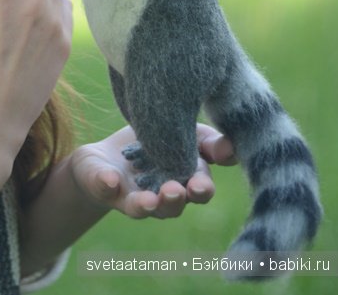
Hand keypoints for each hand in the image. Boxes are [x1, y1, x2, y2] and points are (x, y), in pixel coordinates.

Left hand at [70, 125, 235, 219]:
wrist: (108, 155)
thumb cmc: (153, 141)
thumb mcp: (182, 131)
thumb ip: (206, 139)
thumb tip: (231, 147)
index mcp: (184, 178)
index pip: (200, 187)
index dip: (202, 187)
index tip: (201, 184)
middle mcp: (161, 195)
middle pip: (175, 204)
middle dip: (177, 199)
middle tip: (179, 189)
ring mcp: (133, 195)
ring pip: (144, 207)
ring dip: (148, 204)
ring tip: (149, 199)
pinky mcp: (105, 190)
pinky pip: (105, 190)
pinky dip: (108, 185)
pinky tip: (111, 179)